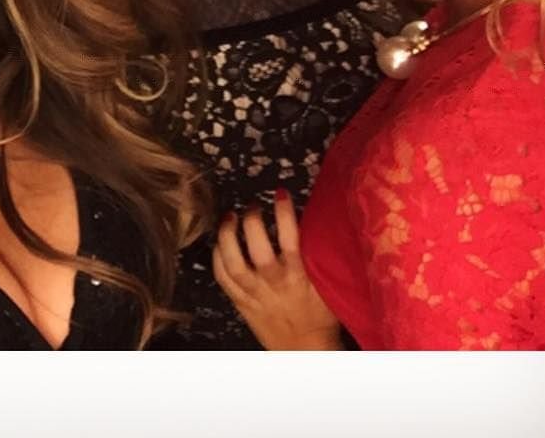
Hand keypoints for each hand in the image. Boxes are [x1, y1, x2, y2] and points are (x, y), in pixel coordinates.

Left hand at [212, 189, 340, 350]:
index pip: (291, 241)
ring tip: (229, 216)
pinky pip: (222, 279)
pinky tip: (219, 242)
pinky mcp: (240, 303)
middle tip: (253, 206)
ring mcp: (254, 295)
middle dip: (252, 223)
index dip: (284, 214)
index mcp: (298, 278)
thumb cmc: (320, 316)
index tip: (281, 192)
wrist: (305, 352)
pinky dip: (217, 258)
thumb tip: (313, 221)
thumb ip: (317, 258)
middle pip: (258, 252)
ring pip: (233, 264)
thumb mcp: (327, 286)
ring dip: (227, 236)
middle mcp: (273, 285)